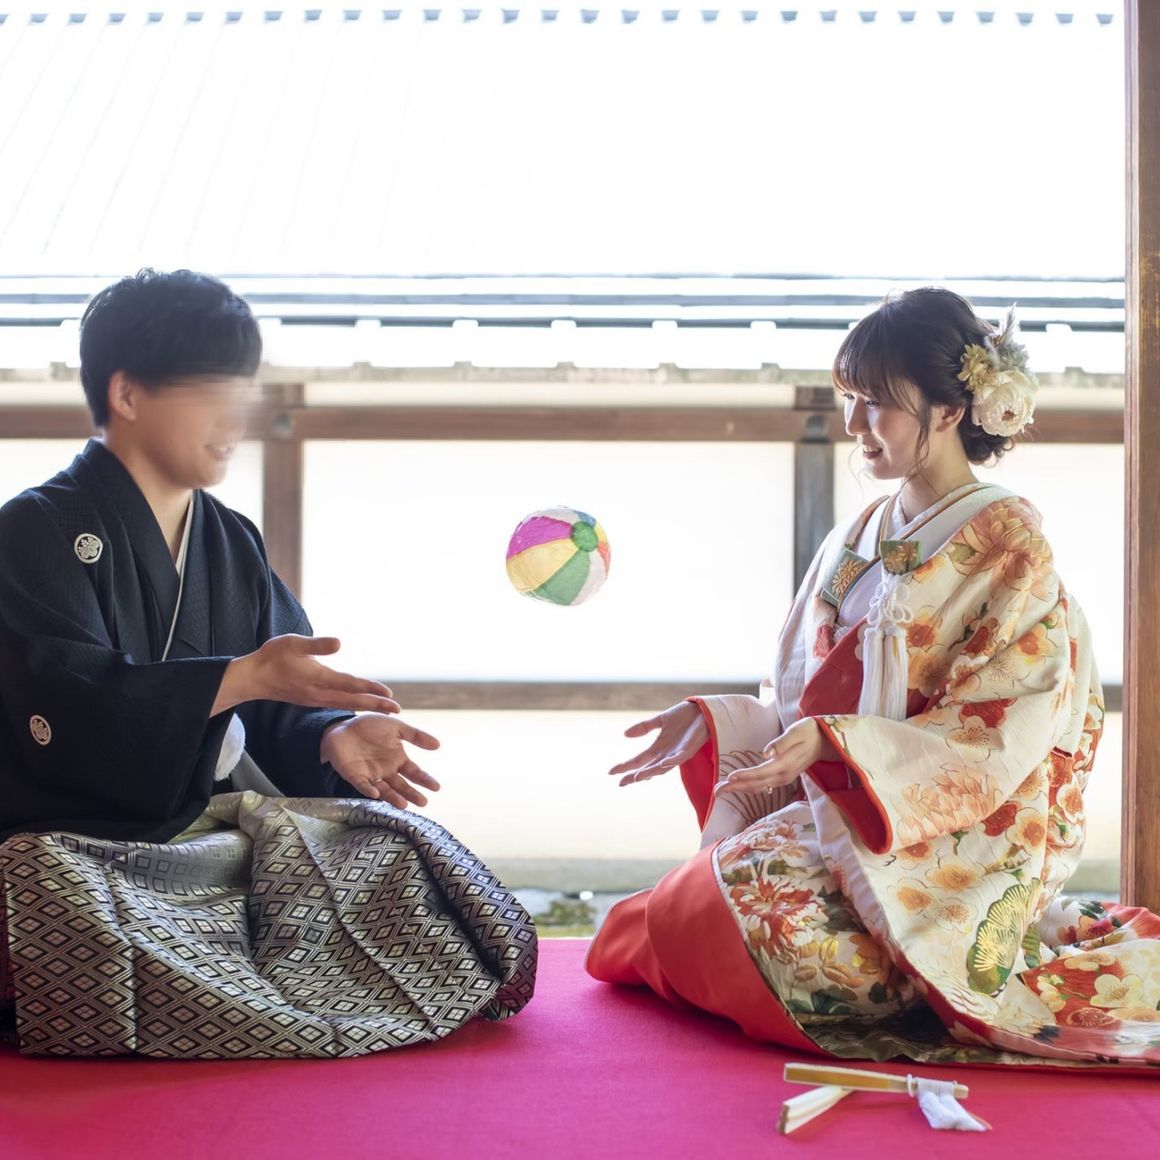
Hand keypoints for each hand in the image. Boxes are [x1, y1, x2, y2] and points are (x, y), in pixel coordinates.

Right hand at [213, 635, 399, 716]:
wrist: (252, 678)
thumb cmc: (272, 657)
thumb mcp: (292, 643)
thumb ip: (316, 644)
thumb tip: (339, 643)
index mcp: (317, 678)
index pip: (349, 684)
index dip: (369, 688)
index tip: (388, 694)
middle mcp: (319, 692)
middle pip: (352, 700)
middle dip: (375, 705)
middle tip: (397, 711)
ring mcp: (315, 699)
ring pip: (346, 704)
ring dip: (367, 706)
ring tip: (385, 709)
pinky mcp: (311, 700)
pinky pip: (338, 705)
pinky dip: (353, 706)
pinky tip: (361, 706)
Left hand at [320, 713, 441, 807]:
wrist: (343, 727)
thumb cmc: (370, 727)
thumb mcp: (396, 727)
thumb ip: (416, 735)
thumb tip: (438, 745)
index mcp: (397, 759)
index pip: (414, 772)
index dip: (424, 780)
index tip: (436, 787)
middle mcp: (386, 771)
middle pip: (401, 785)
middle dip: (412, 794)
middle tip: (423, 803)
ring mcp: (371, 775)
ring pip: (384, 790)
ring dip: (394, 797)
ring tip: (404, 805)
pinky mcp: (354, 776)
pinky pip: (362, 785)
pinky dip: (369, 790)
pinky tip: (376, 794)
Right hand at [609, 701, 709, 787]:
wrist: (702, 709)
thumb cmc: (684, 716)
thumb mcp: (660, 720)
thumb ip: (644, 727)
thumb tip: (624, 734)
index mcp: (659, 747)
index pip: (639, 760)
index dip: (626, 766)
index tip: (611, 772)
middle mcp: (667, 754)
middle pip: (648, 768)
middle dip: (635, 775)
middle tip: (621, 782)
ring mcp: (678, 753)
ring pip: (662, 767)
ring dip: (651, 772)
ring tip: (637, 777)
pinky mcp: (690, 749)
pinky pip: (680, 758)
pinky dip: (672, 762)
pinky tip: (663, 763)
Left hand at [716, 717, 837, 796]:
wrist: (824, 741)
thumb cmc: (808, 732)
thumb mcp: (796, 732)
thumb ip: (781, 743)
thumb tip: (767, 753)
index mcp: (785, 764)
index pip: (760, 772)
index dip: (744, 776)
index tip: (729, 777)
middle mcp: (784, 775)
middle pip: (756, 784)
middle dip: (735, 788)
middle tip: (716, 791)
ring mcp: (784, 778)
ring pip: (758, 787)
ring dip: (739, 789)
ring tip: (721, 790)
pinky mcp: (783, 777)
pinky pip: (763, 786)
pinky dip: (749, 787)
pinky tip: (739, 788)